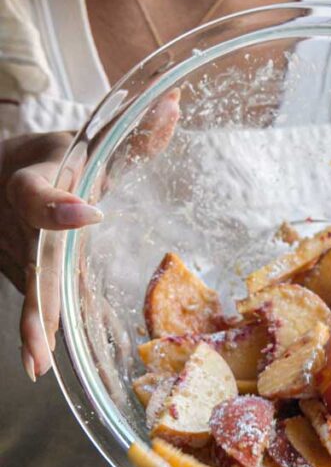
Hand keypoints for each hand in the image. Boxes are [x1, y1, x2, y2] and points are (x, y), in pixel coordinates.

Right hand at [0, 89, 179, 380]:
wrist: (0, 172)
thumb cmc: (57, 155)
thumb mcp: (91, 139)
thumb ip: (135, 133)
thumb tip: (177, 101)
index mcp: (30, 185)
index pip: (39, 196)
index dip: (60, 206)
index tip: (88, 212)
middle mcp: (19, 227)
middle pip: (30, 266)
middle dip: (36, 305)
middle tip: (39, 343)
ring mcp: (19, 256)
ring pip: (31, 292)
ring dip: (36, 328)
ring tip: (39, 364)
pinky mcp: (27, 275)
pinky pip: (42, 302)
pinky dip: (47, 332)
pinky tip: (48, 365)